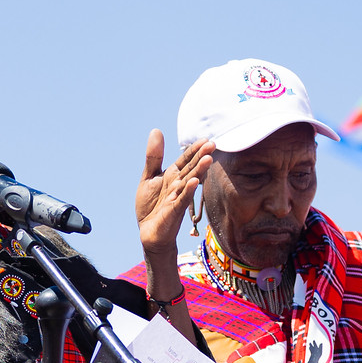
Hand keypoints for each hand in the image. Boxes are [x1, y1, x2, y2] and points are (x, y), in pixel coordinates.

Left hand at [136, 130, 215, 259]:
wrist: (149, 232)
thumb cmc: (151, 206)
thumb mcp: (148, 177)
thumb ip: (153, 156)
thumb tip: (156, 130)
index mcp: (173, 176)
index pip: (185, 160)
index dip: (194, 150)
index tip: (205, 139)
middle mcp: (178, 186)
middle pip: (191, 169)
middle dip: (201, 157)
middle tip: (213, 144)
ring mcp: (177, 198)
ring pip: (189, 182)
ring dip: (199, 171)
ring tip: (208, 159)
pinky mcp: (173, 211)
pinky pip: (182, 200)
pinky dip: (188, 191)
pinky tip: (195, 182)